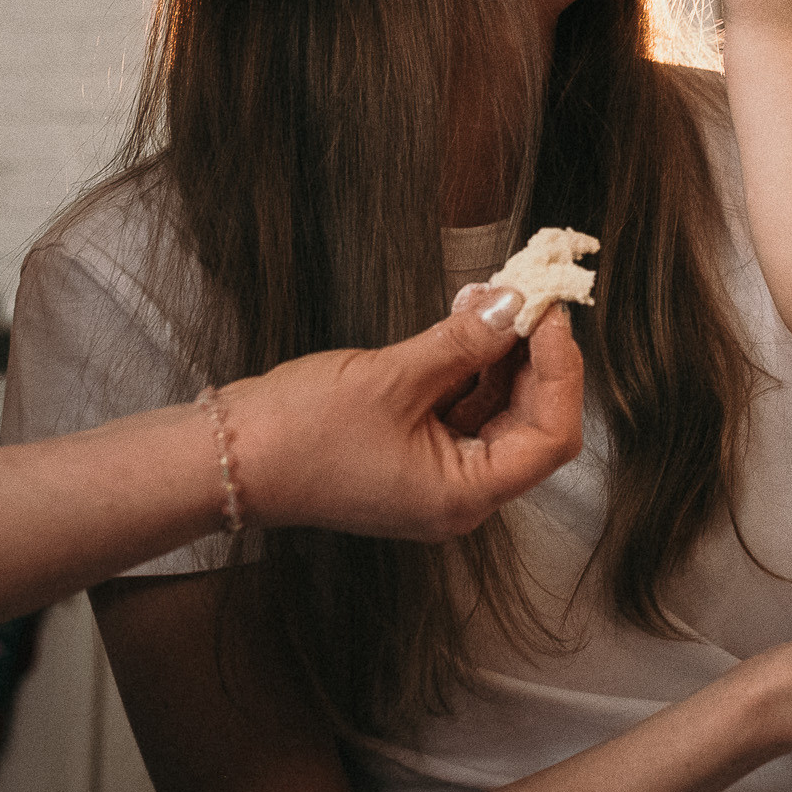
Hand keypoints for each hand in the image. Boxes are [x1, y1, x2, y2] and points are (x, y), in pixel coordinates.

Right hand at [224, 289, 583, 539]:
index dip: (562, 372)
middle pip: (532, 423)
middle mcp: (460, 494)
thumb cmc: (300, 434)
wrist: (229, 457)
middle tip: (527, 295)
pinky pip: (464, 407)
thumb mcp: (392, 378)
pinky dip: (472, 366)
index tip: (550, 315)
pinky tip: (468, 320)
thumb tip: (514, 305)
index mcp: (464, 496)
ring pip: (499, 411)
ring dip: (505, 354)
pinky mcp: (416, 451)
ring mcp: (438, 474)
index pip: (551, 438)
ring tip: (493, 296)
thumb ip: (463, 343)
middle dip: (536, 358)